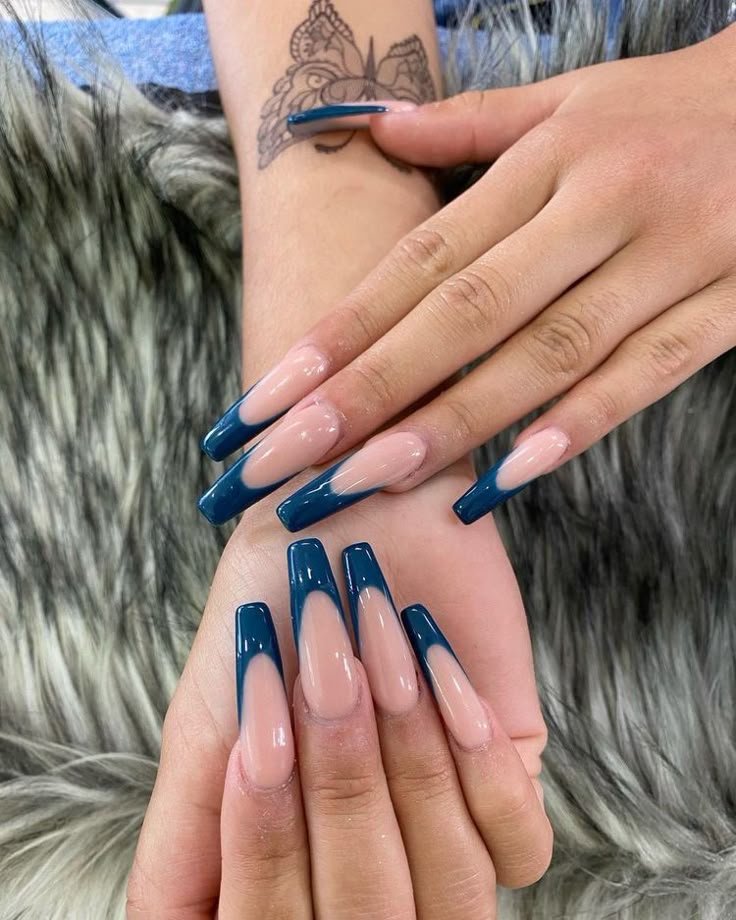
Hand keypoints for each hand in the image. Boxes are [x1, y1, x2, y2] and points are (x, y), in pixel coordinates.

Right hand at [127, 463, 549, 917]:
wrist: (353, 520)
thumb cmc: (269, 613)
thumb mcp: (207, 729)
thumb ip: (184, 844)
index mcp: (279, 879)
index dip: (265, 851)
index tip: (258, 741)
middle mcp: (364, 881)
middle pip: (365, 915)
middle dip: (338, 782)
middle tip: (321, 667)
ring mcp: (445, 848)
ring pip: (448, 887)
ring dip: (407, 756)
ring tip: (377, 645)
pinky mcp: (512, 798)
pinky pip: (516, 842)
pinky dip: (474, 757)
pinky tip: (437, 666)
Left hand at [199, 24, 735, 530]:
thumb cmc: (667, 111)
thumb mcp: (570, 100)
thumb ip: (470, 124)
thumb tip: (370, 126)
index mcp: (548, 161)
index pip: (425, 257)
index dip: (344, 328)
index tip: (271, 394)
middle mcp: (597, 208)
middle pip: (466, 312)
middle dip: (370, 391)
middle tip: (289, 457)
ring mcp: (666, 258)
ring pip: (548, 351)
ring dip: (454, 422)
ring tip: (368, 478)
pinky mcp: (727, 303)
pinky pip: (648, 372)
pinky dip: (580, 423)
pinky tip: (509, 475)